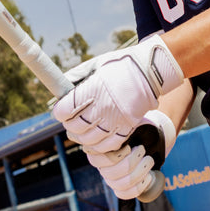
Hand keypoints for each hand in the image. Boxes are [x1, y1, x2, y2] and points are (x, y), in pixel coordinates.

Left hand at [51, 34, 183, 152]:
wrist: (150, 72)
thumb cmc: (120, 65)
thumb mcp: (95, 65)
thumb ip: (76, 76)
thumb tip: (61, 86)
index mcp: (92, 89)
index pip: (66, 110)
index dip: (60, 112)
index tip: (60, 110)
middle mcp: (102, 107)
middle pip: (76, 127)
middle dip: (69, 125)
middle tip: (70, 120)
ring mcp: (115, 120)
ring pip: (90, 139)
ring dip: (81, 137)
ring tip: (81, 131)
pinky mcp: (127, 128)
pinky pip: (108, 145)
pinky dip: (99, 145)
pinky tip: (96, 139)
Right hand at [85, 110, 176, 198]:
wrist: (149, 134)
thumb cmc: (137, 125)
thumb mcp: (129, 120)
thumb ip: (122, 123)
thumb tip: (117, 117)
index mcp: (96, 146)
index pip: (100, 158)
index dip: (118, 155)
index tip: (129, 145)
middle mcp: (99, 162)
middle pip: (111, 172)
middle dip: (132, 162)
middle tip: (142, 149)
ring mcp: (108, 175)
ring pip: (120, 183)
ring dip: (139, 173)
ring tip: (149, 160)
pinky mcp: (119, 185)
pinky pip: (123, 193)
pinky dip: (138, 187)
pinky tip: (148, 176)